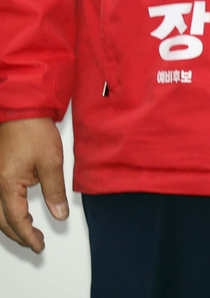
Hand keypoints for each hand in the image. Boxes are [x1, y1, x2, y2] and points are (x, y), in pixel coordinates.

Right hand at [0, 117, 66, 252]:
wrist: (22, 110)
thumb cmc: (34, 131)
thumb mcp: (51, 162)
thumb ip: (54, 191)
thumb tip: (59, 214)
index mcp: (7, 185)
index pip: (16, 219)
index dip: (27, 235)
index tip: (38, 245)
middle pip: (2, 220)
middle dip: (18, 234)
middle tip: (35, 243)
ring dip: (11, 224)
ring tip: (29, 232)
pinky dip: (6, 211)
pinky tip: (17, 213)